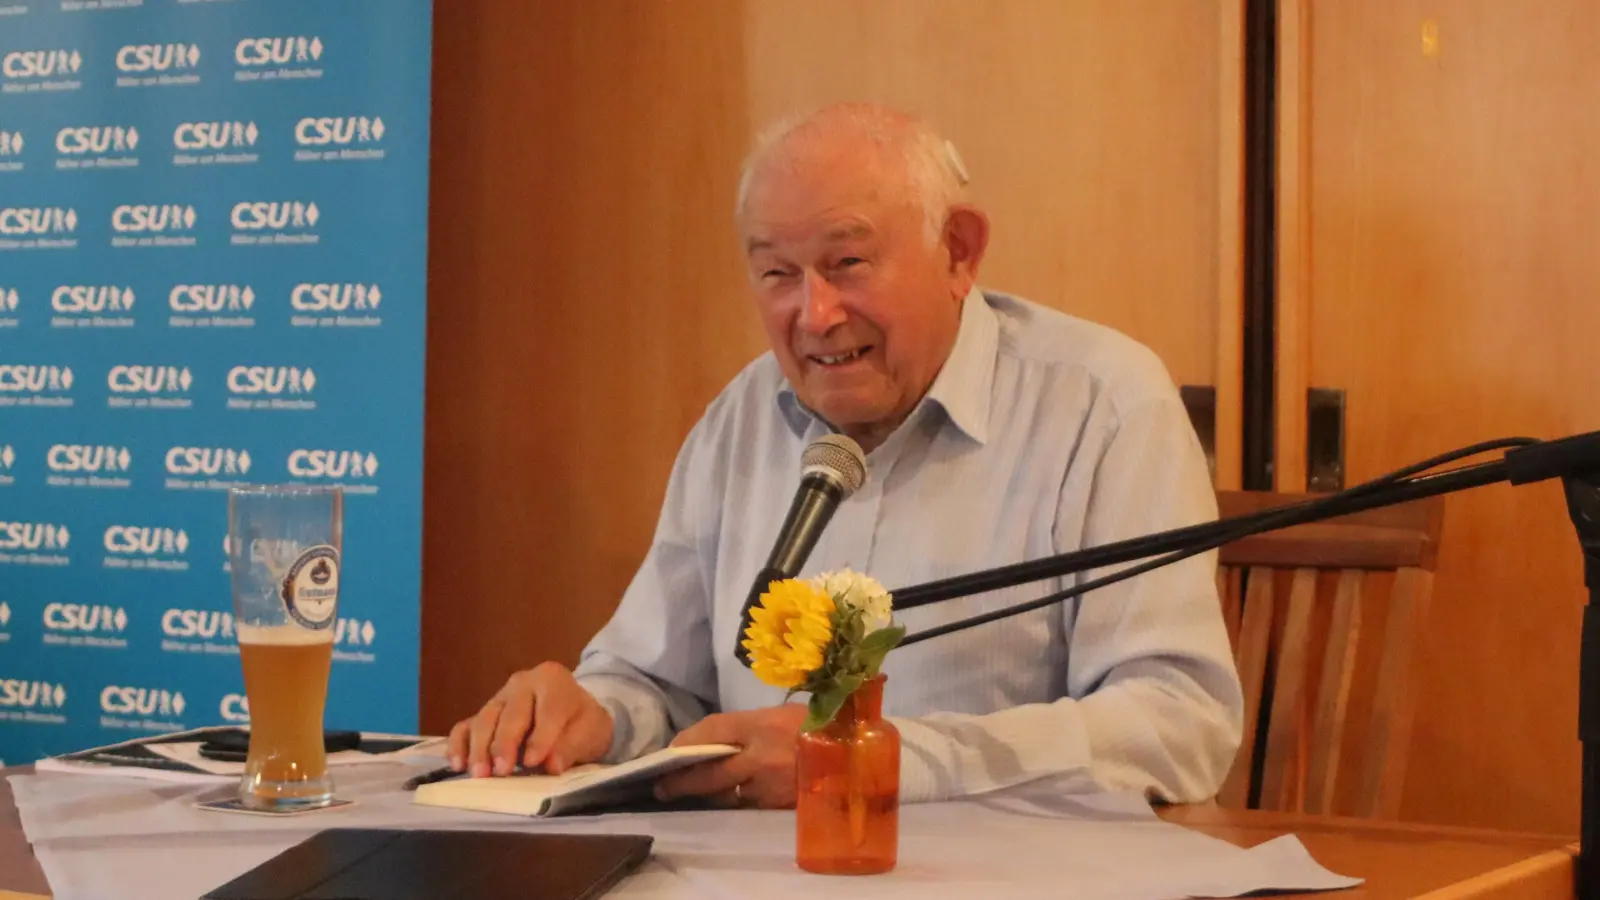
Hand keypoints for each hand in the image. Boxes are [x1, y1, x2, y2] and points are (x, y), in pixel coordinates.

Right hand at [446, 662, 613, 778]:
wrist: (572, 714)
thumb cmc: (581, 722)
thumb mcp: (589, 732)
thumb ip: (571, 746)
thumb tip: (550, 765)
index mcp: (552, 680)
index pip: (547, 710)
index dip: (540, 737)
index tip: (532, 762)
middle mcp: (522, 683)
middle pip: (511, 713)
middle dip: (504, 744)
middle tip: (501, 771)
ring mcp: (499, 697)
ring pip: (485, 719)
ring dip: (479, 748)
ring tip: (480, 774)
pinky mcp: (484, 714)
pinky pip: (465, 726)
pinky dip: (459, 745)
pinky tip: (458, 764)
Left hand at [652, 704, 806, 808]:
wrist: (858, 754)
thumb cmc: (821, 724)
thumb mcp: (783, 714)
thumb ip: (747, 726)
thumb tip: (708, 739)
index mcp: (763, 724)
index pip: (712, 731)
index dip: (686, 742)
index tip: (671, 751)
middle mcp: (762, 756)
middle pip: (709, 772)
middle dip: (682, 781)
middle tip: (663, 786)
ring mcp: (770, 784)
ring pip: (725, 794)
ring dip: (706, 793)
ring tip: (690, 791)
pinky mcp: (779, 804)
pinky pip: (746, 804)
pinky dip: (734, 800)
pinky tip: (725, 797)